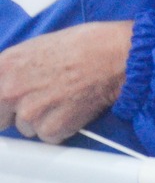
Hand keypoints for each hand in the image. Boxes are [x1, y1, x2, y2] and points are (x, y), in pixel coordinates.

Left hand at [0, 21, 131, 142]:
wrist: (116, 56)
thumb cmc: (85, 45)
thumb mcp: (37, 47)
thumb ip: (15, 69)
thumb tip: (9, 82)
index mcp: (4, 66)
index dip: (3, 103)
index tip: (10, 106)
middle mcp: (10, 91)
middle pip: (2, 118)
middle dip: (18, 113)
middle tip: (43, 102)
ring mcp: (29, 112)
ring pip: (27, 128)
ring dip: (44, 120)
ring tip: (65, 101)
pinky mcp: (51, 128)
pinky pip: (49, 137)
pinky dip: (62, 128)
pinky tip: (74, 109)